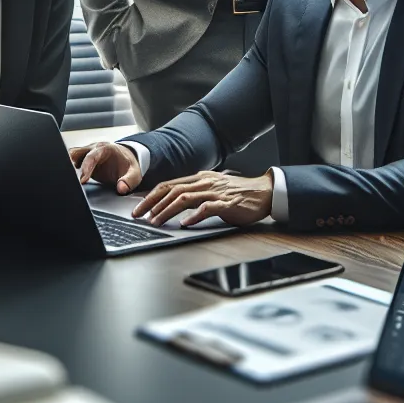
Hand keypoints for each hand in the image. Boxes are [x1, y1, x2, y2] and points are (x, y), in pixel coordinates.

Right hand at [70, 142, 142, 193]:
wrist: (126, 159)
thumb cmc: (128, 165)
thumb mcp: (134, 173)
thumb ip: (129, 181)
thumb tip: (121, 189)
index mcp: (105, 148)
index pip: (92, 157)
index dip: (86, 168)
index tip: (82, 180)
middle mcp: (93, 149)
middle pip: (75, 152)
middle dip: (70, 164)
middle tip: (68, 178)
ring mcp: (86, 154)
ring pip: (71, 156)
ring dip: (68, 166)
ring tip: (67, 180)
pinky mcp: (82, 160)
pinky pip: (71, 162)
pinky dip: (69, 169)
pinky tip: (68, 180)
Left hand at [134, 170, 273, 227]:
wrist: (264, 192)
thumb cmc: (238, 194)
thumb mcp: (212, 189)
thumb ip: (195, 193)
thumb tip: (173, 202)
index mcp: (199, 179)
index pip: (169, 185)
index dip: (151, 196)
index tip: (139, 208)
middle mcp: (205, 183)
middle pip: (172, 190)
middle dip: (153, 203)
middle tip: (140, 216)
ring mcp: (216, 193)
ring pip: (185, 198)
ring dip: (167, 211)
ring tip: (156, 222)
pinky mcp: (227, 204)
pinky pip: (207, 208)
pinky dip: (194, 216)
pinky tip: (185, 223)